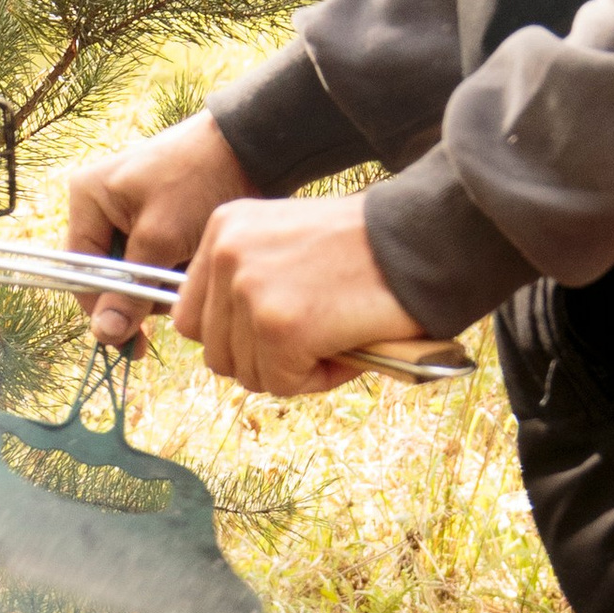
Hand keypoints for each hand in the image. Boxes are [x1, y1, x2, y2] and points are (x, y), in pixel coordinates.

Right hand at [65, 114, 252, 343]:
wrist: (251, 148)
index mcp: (86, 199)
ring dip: (162, 282)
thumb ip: (130, 289)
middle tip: (174, 290)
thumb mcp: (160, 238)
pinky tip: (196, 259)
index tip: (134, 339)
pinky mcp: (156, 219)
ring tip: (191, 264)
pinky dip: (175, 268)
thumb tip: (104, 334)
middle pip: (107, 276)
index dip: (104, 308)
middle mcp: (100, 206)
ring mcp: (128, 213)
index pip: (80, 272)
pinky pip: (155, 261)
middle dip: (142, 292)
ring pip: (134, 274)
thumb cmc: (198, 181)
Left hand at [173, 191, 420, 396]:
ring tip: (334, 337)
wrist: (421, 237)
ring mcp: (250, 291)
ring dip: (292, 369)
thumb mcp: (287, 244)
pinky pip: (283, 384)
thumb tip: (231, 349)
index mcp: (223, 228)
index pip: (191, 316)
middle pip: (214, 352)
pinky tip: (347, 346)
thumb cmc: (367, 246)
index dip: (235, 337)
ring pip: (247, 374)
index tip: (278, 328)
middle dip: (263, 358)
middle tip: (315, 338)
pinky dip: (317, 379)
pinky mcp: (281, 327)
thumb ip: (251, 282)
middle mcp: (226, 254)